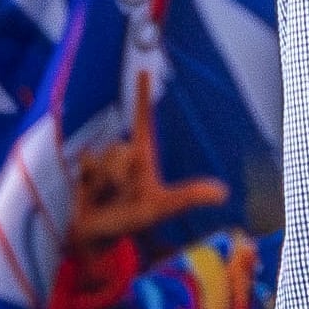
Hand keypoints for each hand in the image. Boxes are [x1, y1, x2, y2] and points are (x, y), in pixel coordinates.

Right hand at [66, 71, 230, 247]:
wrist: (99, 237)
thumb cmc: (132, 222)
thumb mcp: (161, 209)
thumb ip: (187, 198)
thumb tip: (223, 193)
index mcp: (143, 157)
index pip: (144, 121)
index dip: (143, 97)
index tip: (143, 71)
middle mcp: (124, 154)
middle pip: (121, 148)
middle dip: (122, 174)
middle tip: (124, 194)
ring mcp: (104, 161)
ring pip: (104, 158)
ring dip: (106, 182)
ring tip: (108, 197)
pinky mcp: (85, 169)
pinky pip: (86, 164)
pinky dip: (90, 182)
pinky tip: (92, 194)